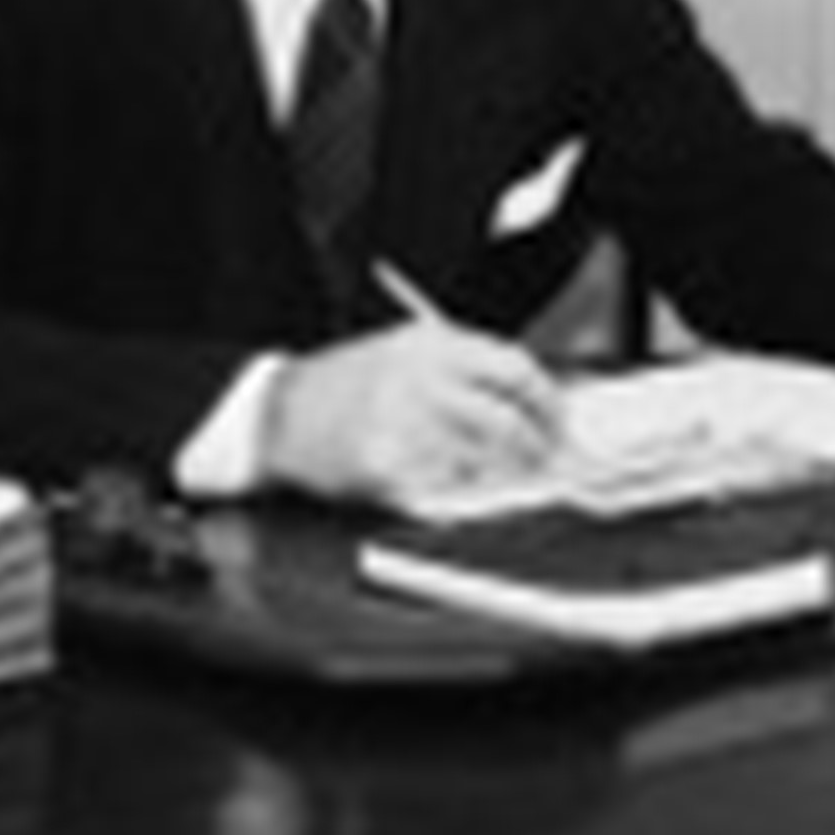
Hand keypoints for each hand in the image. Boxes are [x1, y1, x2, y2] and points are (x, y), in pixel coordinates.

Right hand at [263, 320, 568, 509]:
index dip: (546, 400)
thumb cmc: (343, 386)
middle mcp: (419, 378)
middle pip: (505, 418)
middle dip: (534, 447)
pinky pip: (445, 483)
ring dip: (506, 474)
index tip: (556, 419)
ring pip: (481, 456)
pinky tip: (469, 489)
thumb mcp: (402, 352)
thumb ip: (459, 369)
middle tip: (544, 460)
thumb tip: (523, 401)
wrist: (277, 412)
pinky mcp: (384, 464)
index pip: (513, 367)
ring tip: (512, 479)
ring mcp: (401, 422)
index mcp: (430, 343)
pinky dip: (466, 490)